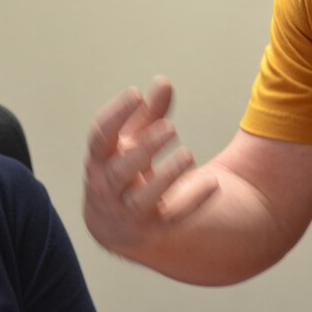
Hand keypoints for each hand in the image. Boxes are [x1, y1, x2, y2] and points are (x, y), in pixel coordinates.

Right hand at [83, 76, 216, 256]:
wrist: (113, 227)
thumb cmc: (122, 170)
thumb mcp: (130, 141)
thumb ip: (148, 114)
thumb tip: (163, 82)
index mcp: (99, 160)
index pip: (100, 137)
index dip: (116, 114)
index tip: (136, 93)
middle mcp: (107, 188)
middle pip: (119, 170)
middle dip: (144, 148)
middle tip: (171, 127)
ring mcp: (128, 212)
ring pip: (142, 199)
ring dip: (166, 178)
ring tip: (188, 155)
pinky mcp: (152, 230)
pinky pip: (173, 219)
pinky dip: (192, 202)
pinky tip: (213, 184)